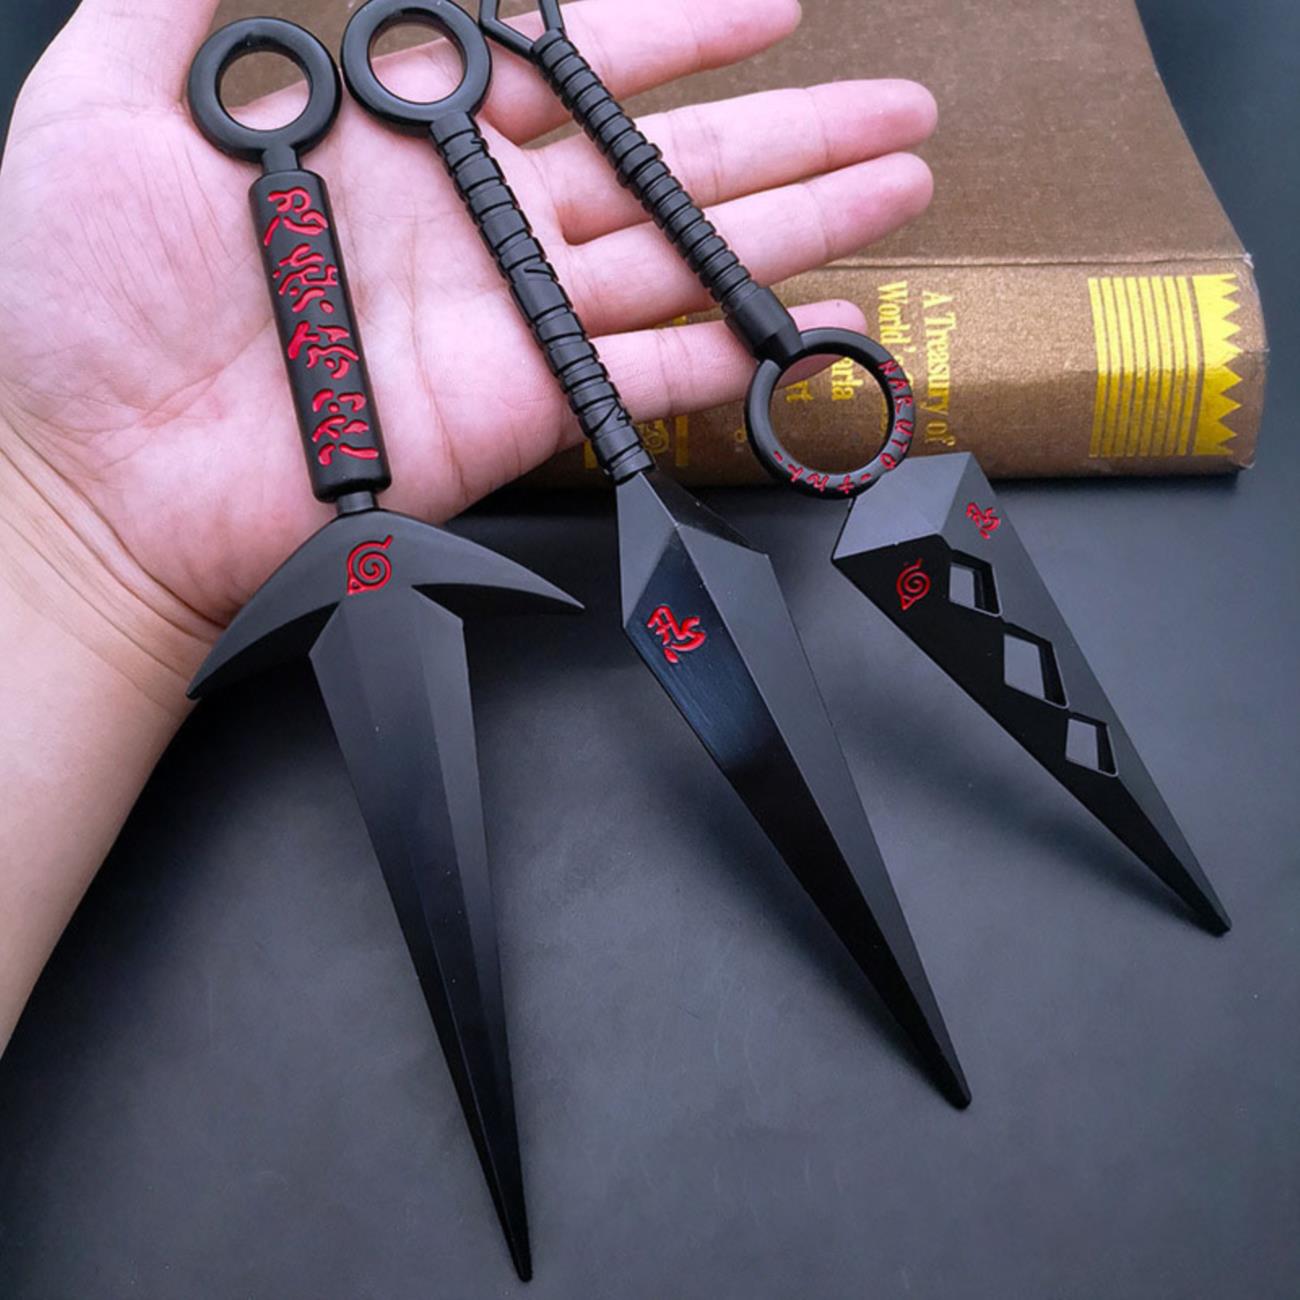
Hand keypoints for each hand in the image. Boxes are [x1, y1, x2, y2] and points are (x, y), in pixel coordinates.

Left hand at [0, 0, 935, 683]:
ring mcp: (510, 316)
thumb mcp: (119, 94)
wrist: (94, 471)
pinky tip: (822, 326)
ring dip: (797, 221)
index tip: (767, 3)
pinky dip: (742, 352)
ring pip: (686, 254)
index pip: (571, 57)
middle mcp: (479, 220)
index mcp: (405, 133)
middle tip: (897, 104)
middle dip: (787, 127)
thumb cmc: (78, 292)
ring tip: (899, 183)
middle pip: (665, 155)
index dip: (676, 26)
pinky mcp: (523, 406)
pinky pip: (656, 372)